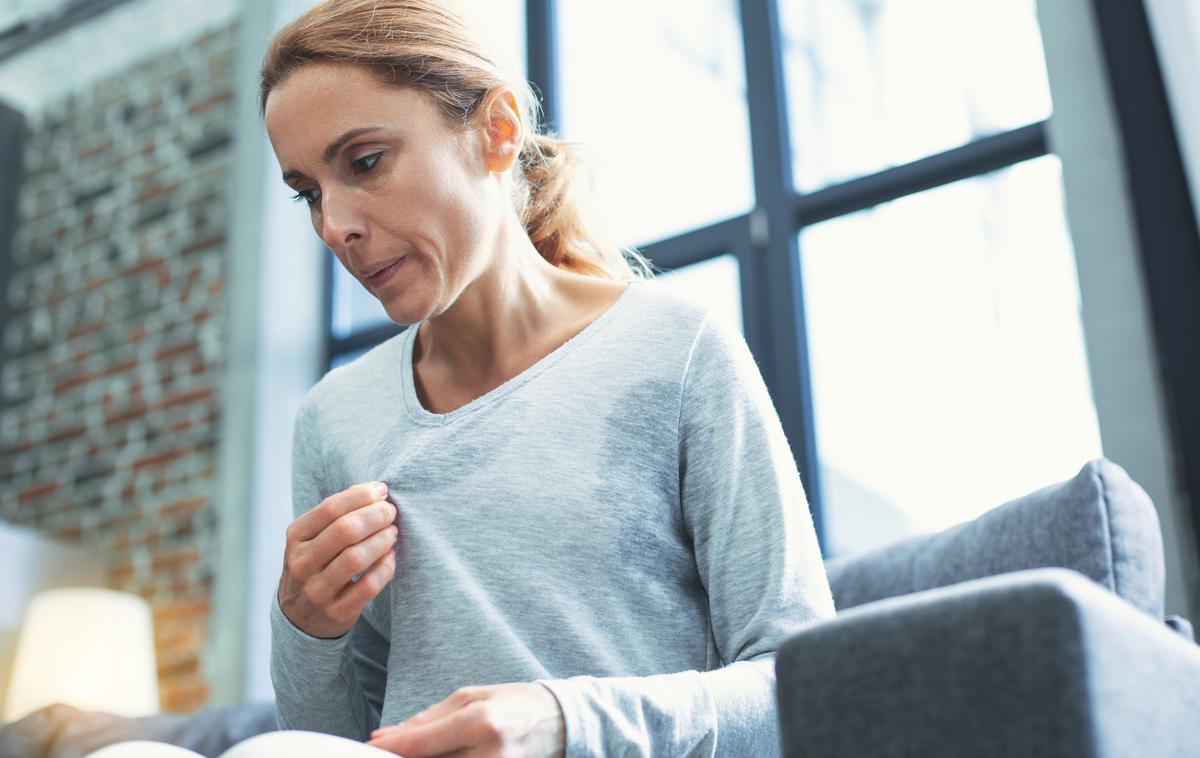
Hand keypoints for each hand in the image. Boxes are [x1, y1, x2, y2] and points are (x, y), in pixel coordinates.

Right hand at [277, 481, 398, 638]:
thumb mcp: (313, 537)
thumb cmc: (316, 563)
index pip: (331, 508)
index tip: (382, 491)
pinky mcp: (336, 612)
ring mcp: (317, 590)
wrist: (299, 616)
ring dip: (382, 541)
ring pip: (356, 558)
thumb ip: (338, 513)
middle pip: (345, 531)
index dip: (361, 496)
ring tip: (392, 532)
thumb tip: (375, 490)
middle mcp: (302, 563)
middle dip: (375, 516)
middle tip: (391, 512)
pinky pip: (368, 586)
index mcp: (296, 537)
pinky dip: (385, 568)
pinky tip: (390, 557)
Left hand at [366, 682, 565, 757]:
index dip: (389, 749)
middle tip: (386, 753)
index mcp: (480, 722)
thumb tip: (387, 735)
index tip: (369, 747)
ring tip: (416, 753)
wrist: (561, 721)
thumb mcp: (471, 697)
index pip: (421, 744)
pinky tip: (439, 757)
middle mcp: (489, 753)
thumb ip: (428, 719)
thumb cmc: (514, 703)